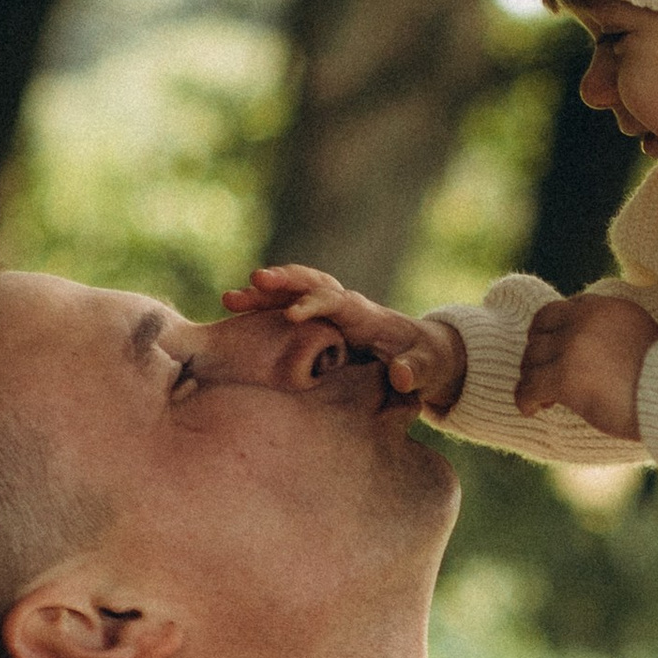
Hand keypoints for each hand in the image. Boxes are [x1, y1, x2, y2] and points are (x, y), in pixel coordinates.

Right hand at [226, 265, 467, 413]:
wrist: (421, 352)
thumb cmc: (425, 361)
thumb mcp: (428, 368)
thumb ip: (417, 371)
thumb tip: (401, 376)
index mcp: (365, 314)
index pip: (337, 301)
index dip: (316, 304)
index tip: (293, 315)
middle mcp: (343, 305)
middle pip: (310, 283)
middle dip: (284, 282)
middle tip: (255, 281)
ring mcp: (327, 311)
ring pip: (291, 292)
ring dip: (262, 293)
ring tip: (229, 299)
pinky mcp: (316, 320)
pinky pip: (284, 306)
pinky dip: (261, 306)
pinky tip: (234, 311)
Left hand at [516, 292, 657, 438]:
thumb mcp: (640, 338)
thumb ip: (613, 332)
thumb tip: (592, 350)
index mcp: (606, 307)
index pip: (562, 310)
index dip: (553, 334)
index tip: (557, 355)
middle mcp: (585, 319)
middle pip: (539, 330)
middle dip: (537, 353)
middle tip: (543, 376)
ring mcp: (573, 346)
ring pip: (531, 359)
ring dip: (532, 378)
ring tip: (544, 398)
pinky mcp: (565, 376)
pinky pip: (529, 385)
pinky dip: (525, 399)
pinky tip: (532, 410)